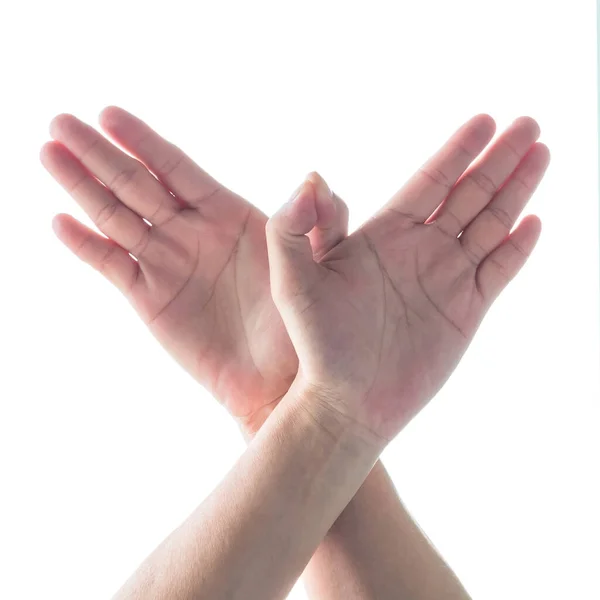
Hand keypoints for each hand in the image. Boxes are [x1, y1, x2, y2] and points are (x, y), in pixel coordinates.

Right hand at [41, 107, 346, 433]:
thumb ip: (310, 223)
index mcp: (229, 215)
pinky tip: (60, 222)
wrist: (279, 378)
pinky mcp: (149, 298)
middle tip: (60, 122)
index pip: (179, 169)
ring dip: (81, 187)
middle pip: (137, 184)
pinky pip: (111, 266)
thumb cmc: (303, 323)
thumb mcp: (315, 267)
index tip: (109, 114)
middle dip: (99, 154)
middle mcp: (192, 232)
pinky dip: (85, 245)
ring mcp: (167, 263)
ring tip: (49, 153)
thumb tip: (312, 180)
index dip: (144, 142)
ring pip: (116, 217)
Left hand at [266, 114, 549, 442]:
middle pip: (468, 193)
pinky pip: (498, 270)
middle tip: (528, 124)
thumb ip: (295, 228)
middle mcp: (418, 250)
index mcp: (383, 236)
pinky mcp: (466, 310)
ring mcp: (445, 279)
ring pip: (490, 223)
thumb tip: (312, 177)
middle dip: (498, 159)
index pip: (428, 181)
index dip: (457, 151)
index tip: (484, 120)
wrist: (348, 401)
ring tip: (541, 154)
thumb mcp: (293, 281)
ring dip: (516, 189)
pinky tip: (534, 221)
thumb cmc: (318, 343)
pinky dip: (517, 246)